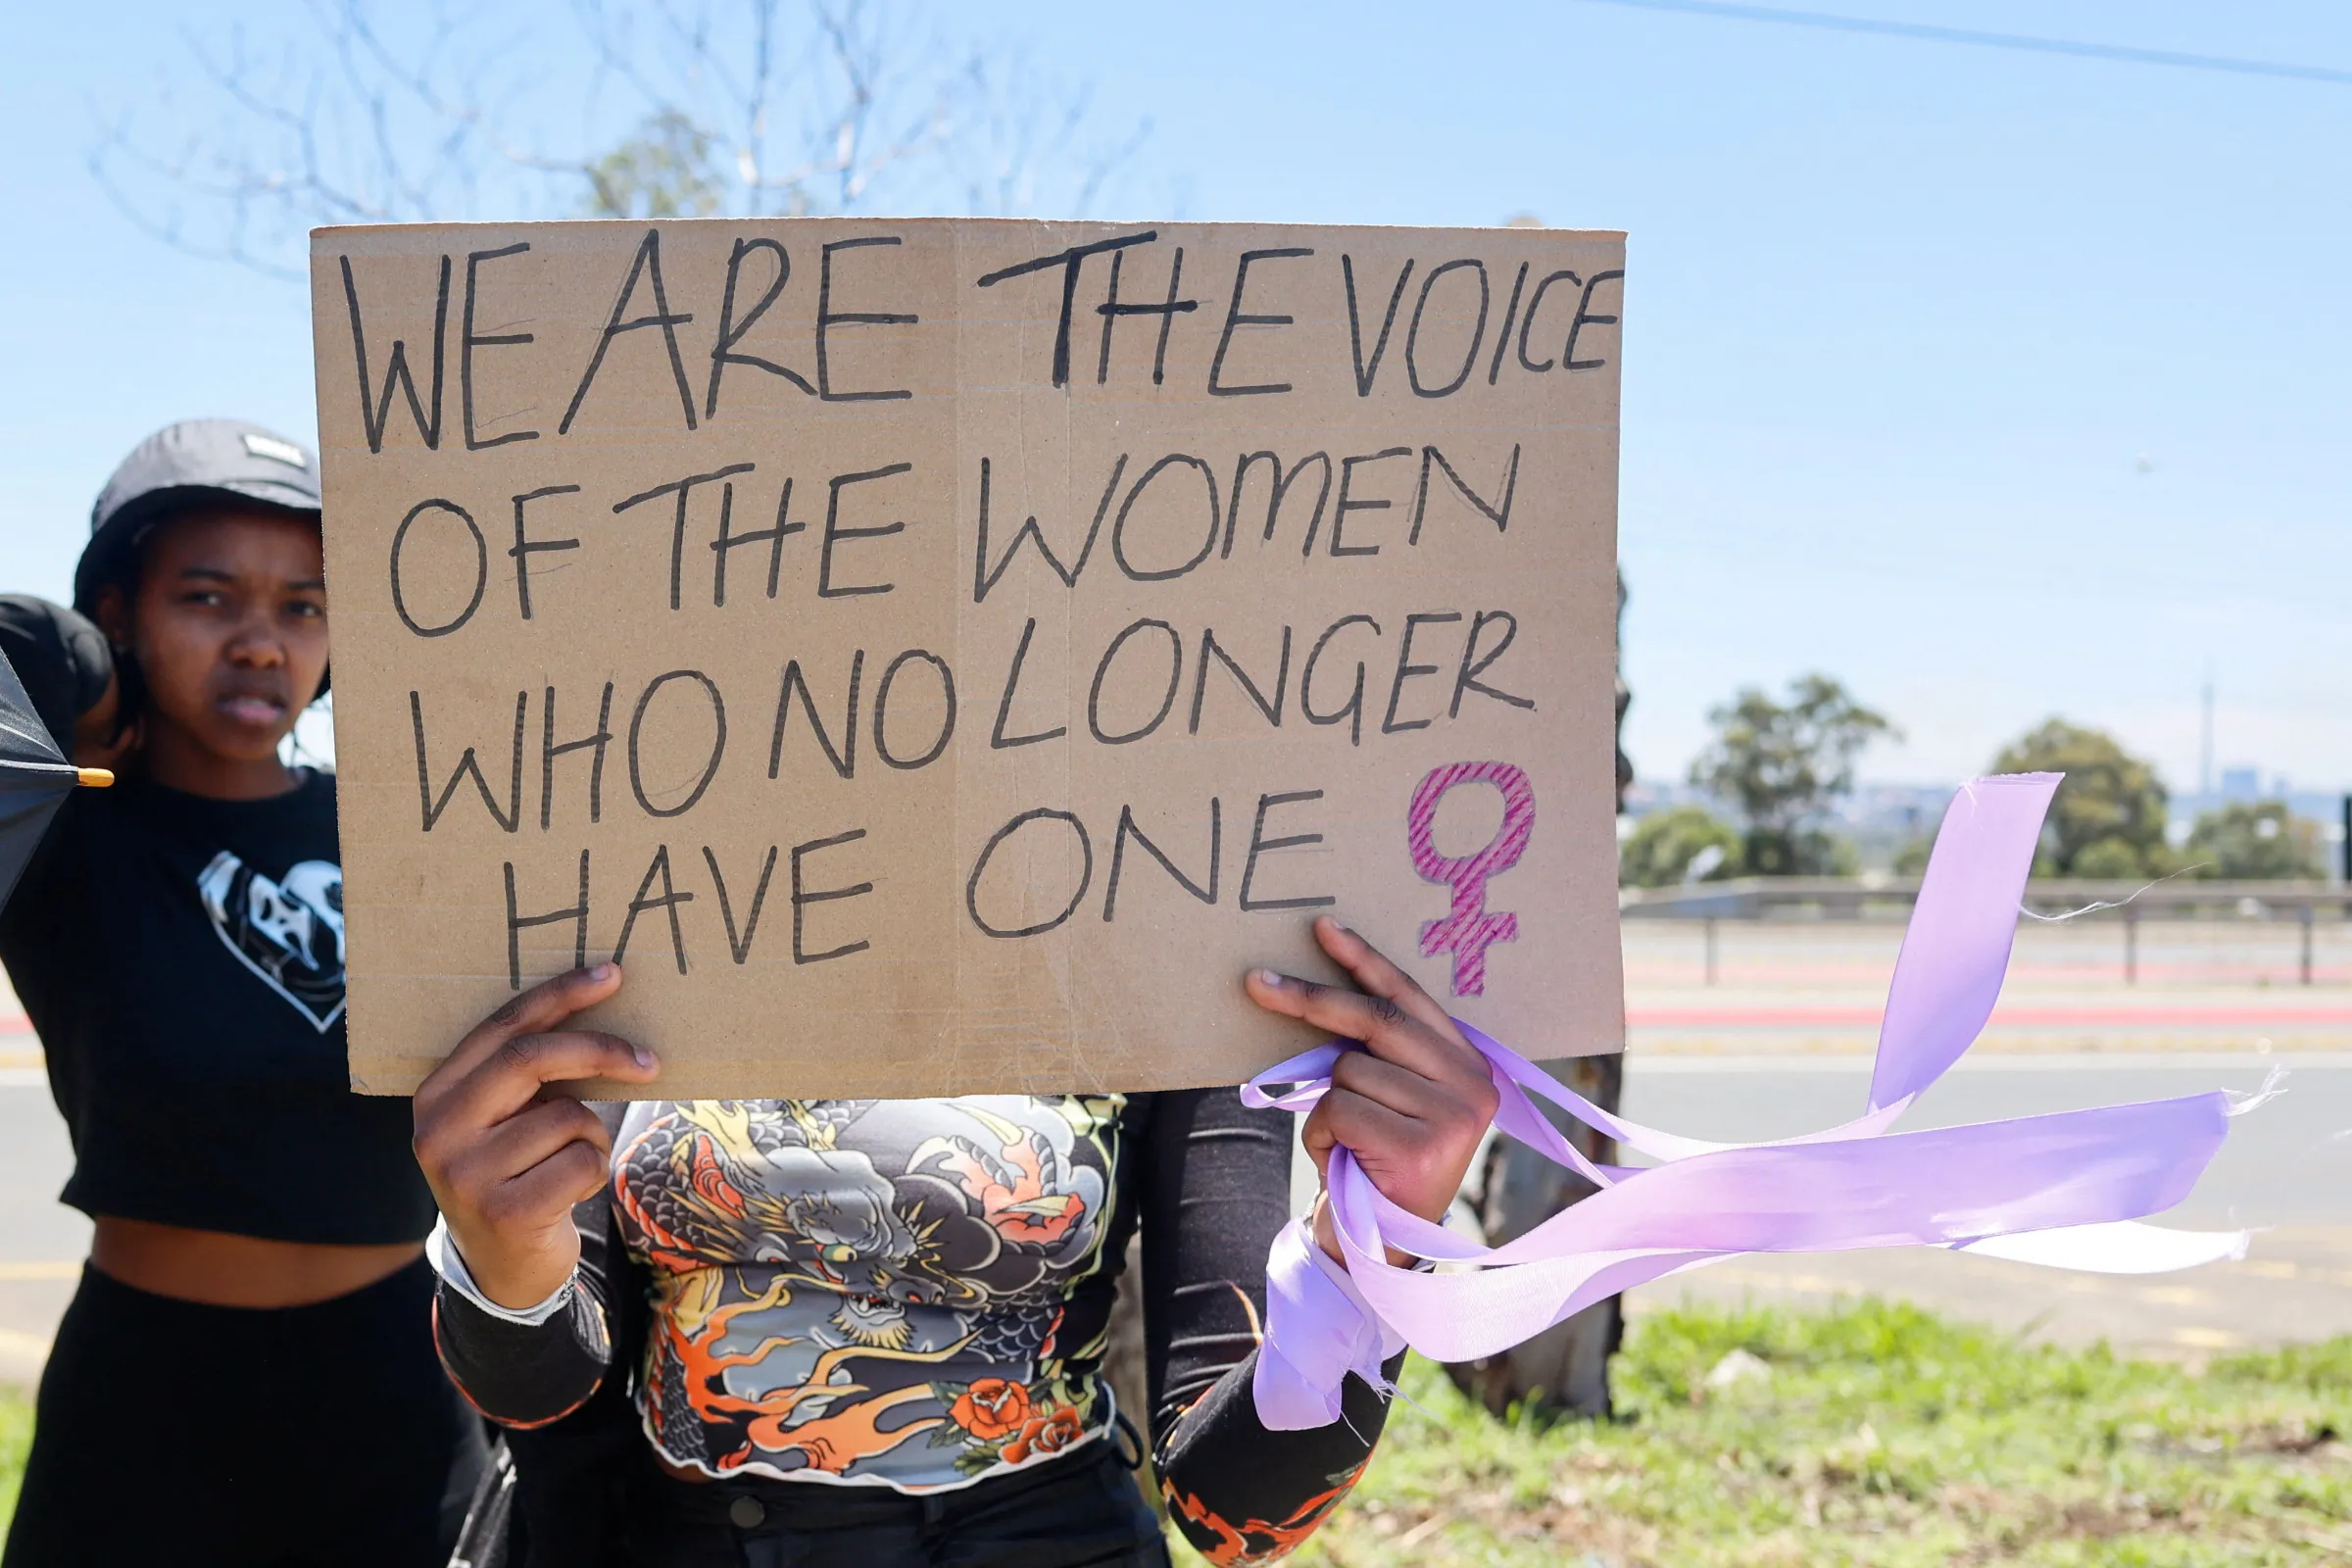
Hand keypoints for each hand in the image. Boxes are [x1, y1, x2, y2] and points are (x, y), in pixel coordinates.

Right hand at [412, 963, 658, 1308]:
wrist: (503, 1270)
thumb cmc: (518, 1172)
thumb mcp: (507, 1119)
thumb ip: (529, 1073)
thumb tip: (604, 999)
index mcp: (436, 1095)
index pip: (503, 1028)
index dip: (560, 996)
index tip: (611, 975)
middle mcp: (438, 1131)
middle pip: (532, 1060)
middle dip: (600, 1050)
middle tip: (649, 1059)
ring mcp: (466, 1175)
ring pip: (568, 1117)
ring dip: (592, 1135)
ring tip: (567, 1163)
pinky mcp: (504, 1212)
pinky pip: (583, 1161)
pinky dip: (593, 1170)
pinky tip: (567, 1192)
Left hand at [1244, 916, 1499, 1267]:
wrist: (1383, 1251)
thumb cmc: (1378, 1164)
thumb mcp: (1391, 1099)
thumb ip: (1380, 1052)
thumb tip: (1318, 992)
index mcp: (1470, 1067)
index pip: (1410, 999)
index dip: (1364, 963)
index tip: (1322, 930)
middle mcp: (1473, 1087)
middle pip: (1376, 1022)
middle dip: (1310, 999)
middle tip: (1257, 983)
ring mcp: (1452, 1117)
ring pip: (1348, 1070)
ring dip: (1327, 1106)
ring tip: (1349, 1143)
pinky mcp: (1420, 1147)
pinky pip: (1338, 1109)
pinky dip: (1323, 1133)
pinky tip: (1345, 1161)